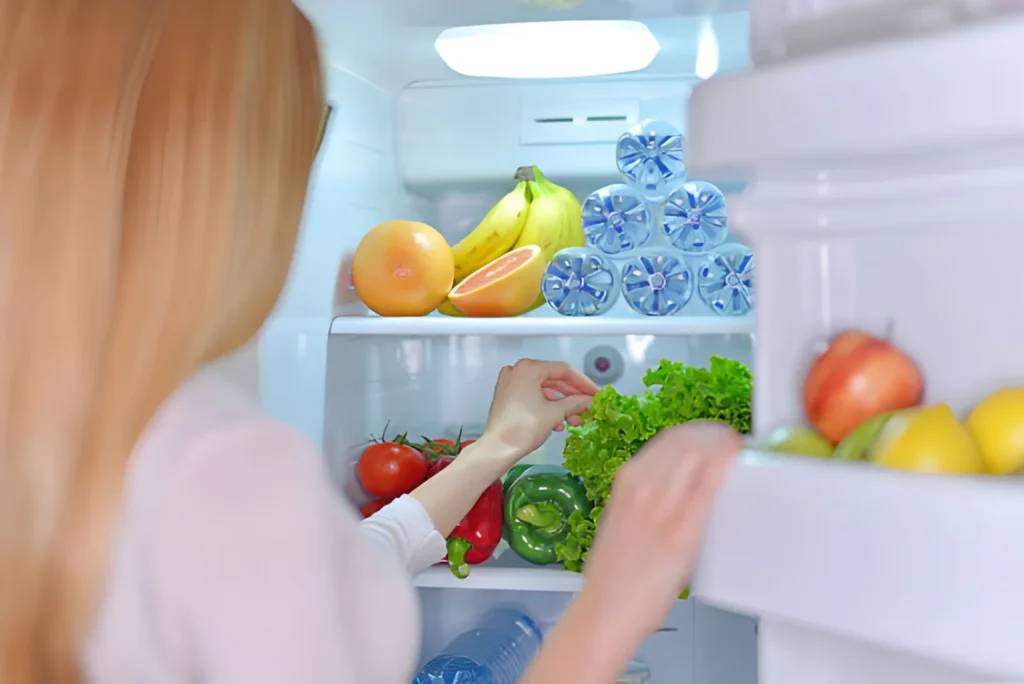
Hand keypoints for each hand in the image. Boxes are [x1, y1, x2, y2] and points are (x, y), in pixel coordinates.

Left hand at [480, 359, 598, 464]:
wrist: (497, 448)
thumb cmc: (523, 427)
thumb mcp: (555, 413)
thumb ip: (576, 402)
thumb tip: (589, 400)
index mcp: (528, 368)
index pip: (563, 370)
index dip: (583, 383)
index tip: (595, 393)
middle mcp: (517, 371)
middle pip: (553, 379)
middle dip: (572, 396)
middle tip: (587, 406)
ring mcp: (510, 383)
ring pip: (543, 390)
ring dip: (561, 404)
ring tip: (575, 419)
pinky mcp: (507, 397)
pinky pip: (533, 397)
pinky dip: (547, 407)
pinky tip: (558, 423)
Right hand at [581, 421, 740, 634]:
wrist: (607, 608)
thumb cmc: (615, 572)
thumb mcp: (624, 518)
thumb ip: (648, 497)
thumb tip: (678, 485)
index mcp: (628, 481)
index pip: (669, 439)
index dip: (698, 432)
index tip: (712, 435)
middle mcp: (643, 486)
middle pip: (686, 439)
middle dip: (713, 433)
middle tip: (729, 442)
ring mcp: (663, 506)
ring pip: (698, 452)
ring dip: (722, 444)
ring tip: (735, 451)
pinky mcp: (682, 530)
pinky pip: (708, 484)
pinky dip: (725, 465)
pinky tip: (735, 462)